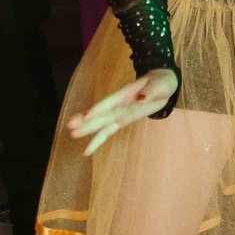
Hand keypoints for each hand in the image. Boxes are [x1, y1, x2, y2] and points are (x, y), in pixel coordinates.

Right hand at [65, 67, 179, 153]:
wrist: (163, 84)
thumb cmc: (161, 82)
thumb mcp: (160, 85)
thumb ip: (150, 92)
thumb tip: (140, 99)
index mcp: (126, 94)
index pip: (110, 102)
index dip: (99, 109)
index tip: (86, 116)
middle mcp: (119, 104)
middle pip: (101, 113)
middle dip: (87, 120)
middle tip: (70, 127)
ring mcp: (119, 112)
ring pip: (101, 122)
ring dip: (88, 129)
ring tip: (72, 134)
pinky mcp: (122, 120)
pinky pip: (108, 131)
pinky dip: (98, 140)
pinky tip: (87, 151)